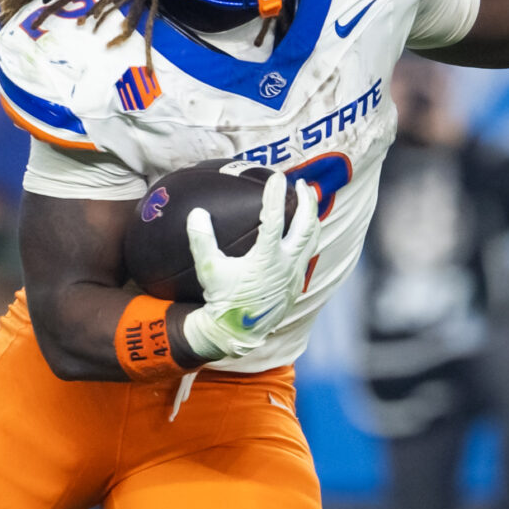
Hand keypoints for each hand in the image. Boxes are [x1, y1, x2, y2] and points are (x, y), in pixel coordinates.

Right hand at [181, 172, 323, 362]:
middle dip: (307, 201)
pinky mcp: (296, 283)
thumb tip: (196, 213)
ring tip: (308, 201)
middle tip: (302, 184)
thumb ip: (201, 240)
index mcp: (266, 259)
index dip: (275, 196)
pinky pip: (309, 253)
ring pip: (312, 239)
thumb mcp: (208, 269)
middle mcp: (286, 265)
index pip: (274, 219)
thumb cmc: (222, 299)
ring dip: (311, 217)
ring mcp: (294, 274)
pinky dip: (309, 236)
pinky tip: (303, 230)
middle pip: (306, 226)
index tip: (276, 176)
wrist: (237, 331)